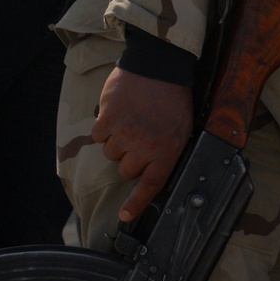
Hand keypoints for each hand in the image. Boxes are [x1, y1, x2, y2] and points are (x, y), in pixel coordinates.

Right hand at [92, 67, 193, 221]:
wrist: (159, 64)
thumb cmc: (172, 96)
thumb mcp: (181, 128)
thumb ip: (166, 152)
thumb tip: (150, 171)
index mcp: (167, 150)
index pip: (150, 185)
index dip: (135, 203)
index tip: (124, 216)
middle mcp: (145, 146)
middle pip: (126, 169)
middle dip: (129, 157)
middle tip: (139, 136)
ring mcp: (125, 133)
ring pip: (110, 152)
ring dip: (117, 140)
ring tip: (130, 119)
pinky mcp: (108, 119)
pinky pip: (98, 135)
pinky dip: (104, 126)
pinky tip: (117, 112)